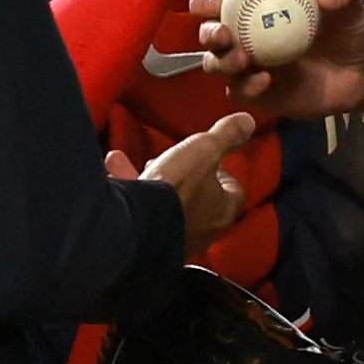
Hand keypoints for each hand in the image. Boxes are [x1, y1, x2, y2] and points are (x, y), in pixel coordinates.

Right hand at [124, 113, 255, 254]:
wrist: (132, 224)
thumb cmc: (175, 187)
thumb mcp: (204, 149)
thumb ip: (226, 135)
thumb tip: (247, 122)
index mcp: (223, 211)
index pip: (234, 191)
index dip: (225, 173)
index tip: (211, 159)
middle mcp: (203, 231)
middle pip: (201, 199)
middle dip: (187, 176)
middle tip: (176, 161)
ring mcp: (176, 239)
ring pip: (170, 206)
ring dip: (157, 181)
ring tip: (144, 164)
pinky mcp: (149, 242)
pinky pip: (144, 214)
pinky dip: (133, 194)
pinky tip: (116, 173)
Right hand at [192, 0, 363, 117]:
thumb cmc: (350, 29)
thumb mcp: (350, 5)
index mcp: (255, 5)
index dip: (206, 0)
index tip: (211, 3)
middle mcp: (245, 34)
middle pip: (209, 33)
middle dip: (209, 33)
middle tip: (224, 34)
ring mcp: (249, 65)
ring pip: (217, 64)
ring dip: (223, 62)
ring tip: (246, 60)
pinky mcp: (257, 93)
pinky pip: (239, 91)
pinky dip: (245, 87)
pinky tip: (265, 81)